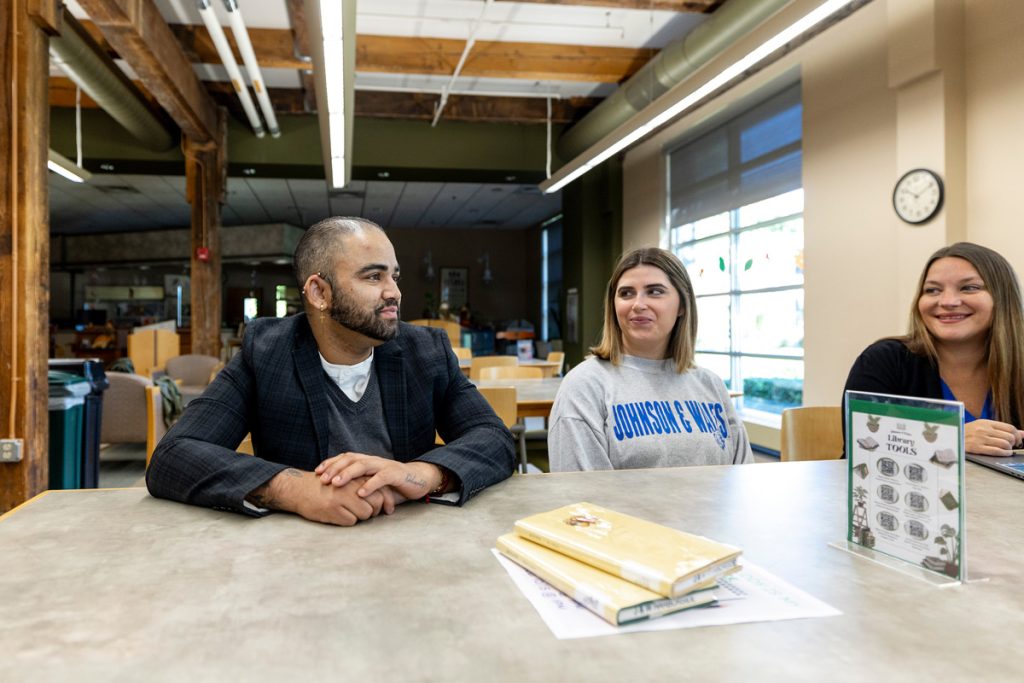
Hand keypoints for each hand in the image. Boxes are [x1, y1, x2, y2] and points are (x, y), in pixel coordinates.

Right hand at [250, 468, 386, 525]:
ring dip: (360, 517)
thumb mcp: (346, 480)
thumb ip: (363, 484)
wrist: (300, 489)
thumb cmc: (326, 487)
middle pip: (376, 503)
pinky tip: (338, 515)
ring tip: (349, 512)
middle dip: (375, 512)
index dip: (387, 502)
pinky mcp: (333, 509)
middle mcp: (351, 485)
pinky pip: (351, 522)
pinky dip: (347, 521)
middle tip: (369, 514)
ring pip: (365, 514)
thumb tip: (384, 498)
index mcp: (356, 477)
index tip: (387, 510)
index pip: (382, 490)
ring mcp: (342, 497)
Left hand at [315, 453, 442, 501]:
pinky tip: (361, 493)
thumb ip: (358, 485)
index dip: (331, 463)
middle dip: (335, 468)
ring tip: (336, 483)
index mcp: (367, 461)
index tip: (317, 472)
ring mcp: (385, 466)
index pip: (346, 457)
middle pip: (351, 459)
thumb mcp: (372, 484)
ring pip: (363, 465)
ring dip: (348, 474)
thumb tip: (335, 494)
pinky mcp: (396, 474)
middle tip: (322, 479)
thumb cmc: (393, 485)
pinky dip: (370, 485)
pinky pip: (382, 478)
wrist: (419, 480)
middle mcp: (374, 461)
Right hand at [964, 419, 1022, 455]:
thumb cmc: (968, 432)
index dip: (1017, 435)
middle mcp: (984, 430)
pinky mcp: (977, 448)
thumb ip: (1001, 429)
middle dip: (1014, 443)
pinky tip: (1005, 453)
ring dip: (1009, 449)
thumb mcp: (983, 426)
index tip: (1017, 440)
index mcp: (986, 423)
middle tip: (1012, 445)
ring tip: (1007, 449)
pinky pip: (997, 451)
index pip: (1010, 428)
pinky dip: (1005, 453)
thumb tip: (1022, 433)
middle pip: (1009, 436)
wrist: (951, 437)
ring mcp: (980, 439)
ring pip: (1005, 444)